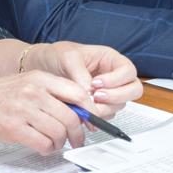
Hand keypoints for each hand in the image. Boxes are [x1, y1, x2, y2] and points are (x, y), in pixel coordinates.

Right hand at [0, 70, 95, 154]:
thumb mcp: (26, 82)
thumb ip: (50, 91)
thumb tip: (78, 108)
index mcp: (39, 78)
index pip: (77, 92)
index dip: (89, 109)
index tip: (91, 119)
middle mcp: (34, 91)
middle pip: (71, 116)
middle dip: (78, 133)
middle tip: (77, 139)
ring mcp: (24, 110)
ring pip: (59, 132)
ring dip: (61, 143)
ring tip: (55, 143)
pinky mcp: (15, 129)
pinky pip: (43, 144)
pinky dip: (48, 149)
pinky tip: (43, 147)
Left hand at [26, 42, 141, 117]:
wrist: (40, 68)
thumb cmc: (56, 56)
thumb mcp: (68, 58)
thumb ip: (80, 75)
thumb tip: (89, 94)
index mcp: (109, 59)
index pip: (128, 71)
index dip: (117, 80)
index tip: (97, 84)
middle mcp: (112, 76)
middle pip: (133, 90)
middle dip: (116, 96)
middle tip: (96, 97)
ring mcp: (107, 92)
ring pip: (119, 105)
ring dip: (105, 108)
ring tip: (85, 106)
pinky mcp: (97, 105)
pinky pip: (106, 114)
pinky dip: (97, 117)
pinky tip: (83, 113)